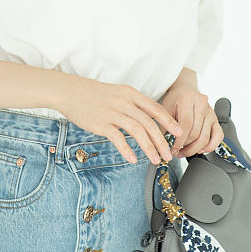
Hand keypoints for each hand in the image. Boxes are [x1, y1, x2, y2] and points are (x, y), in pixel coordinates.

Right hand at [58, 75, 183, 165]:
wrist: (71, 91)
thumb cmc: (95, 94)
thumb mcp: (118, 93)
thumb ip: (133, 105)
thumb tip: (148, 120)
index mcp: (130, 94)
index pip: (155, 108)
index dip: (169, 121)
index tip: (179, 133)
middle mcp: (124, 102)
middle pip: (149, 123)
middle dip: (161, 141)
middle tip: (168, 154)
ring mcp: (112, 112)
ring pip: (137, 131)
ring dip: (148, 147)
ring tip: (154, 160)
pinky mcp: (101, 122)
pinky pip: (117, 138)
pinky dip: (127, 149)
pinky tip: (133, 159)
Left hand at [158, 85, 223, 157]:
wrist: (185, 90)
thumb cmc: (175, 100)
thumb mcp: (165, 109)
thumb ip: (166, 127)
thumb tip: (165, 147)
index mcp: (188, 99)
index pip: (186, 124)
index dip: (179, 141)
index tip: (172, 149)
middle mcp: (202, 104)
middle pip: (196, 133)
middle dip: (185, 146)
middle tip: (176, 152)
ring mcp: (210, 112)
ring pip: (205, 137)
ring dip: (194, 149)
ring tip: (184, 152)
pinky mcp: (216, 119)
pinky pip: (218, 136)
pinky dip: (210, 146)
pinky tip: (200, 149)